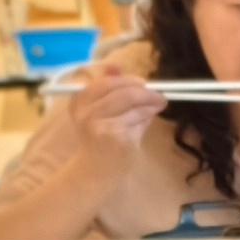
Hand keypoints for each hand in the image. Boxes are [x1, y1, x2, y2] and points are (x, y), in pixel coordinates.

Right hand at [39, 67, 163, 173]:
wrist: (96, 172)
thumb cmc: (99, 141)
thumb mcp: (98, 113)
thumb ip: (109, 90)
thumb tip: (118, 67)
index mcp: (79, 102)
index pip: (105, 82)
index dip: (127, 80)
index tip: (143, 82)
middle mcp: (87, 112)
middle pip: (122, 92)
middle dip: (145, 91)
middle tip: (160, 94)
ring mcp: (102, 125)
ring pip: (134, 105)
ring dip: (150, 104)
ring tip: (159, 105)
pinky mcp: (118, 138)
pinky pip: (139, 121)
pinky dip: (147, 119)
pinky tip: (148, 121)